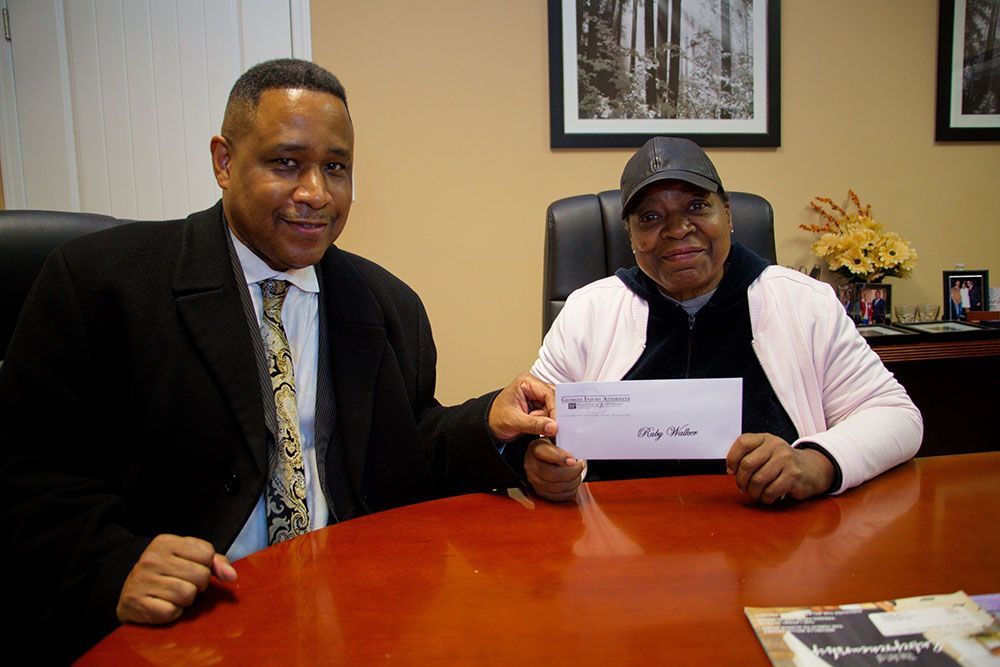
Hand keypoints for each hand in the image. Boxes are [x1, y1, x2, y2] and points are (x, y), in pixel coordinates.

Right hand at [116, 534, 237, 624]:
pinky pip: (172, 612)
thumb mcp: (188, 557)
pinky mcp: (137, 603)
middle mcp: (151, 559)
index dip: (206, 565)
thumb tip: (231, 576)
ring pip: (188, 594)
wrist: (127, 589)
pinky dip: (173, 612)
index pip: (206, 553)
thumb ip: (215, 562)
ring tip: (174, 594)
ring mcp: (142, 581)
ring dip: (186, 599)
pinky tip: (164, 605)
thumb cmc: (166, 572)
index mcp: (165, 542)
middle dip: (198, 584)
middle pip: (200, 575)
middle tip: (184, 583)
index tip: (192, 568)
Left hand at [488, 373, 557, 441]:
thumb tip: (553, 427)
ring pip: (554, 408)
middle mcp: (534, 386)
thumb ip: (535, 424)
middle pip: (554, 399)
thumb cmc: (496, 418)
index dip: (555, 408)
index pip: (548, 393)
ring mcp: (538, 396)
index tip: (557, 424)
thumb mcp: (514, 422)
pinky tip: (541, 428)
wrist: (490, 425)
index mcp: (526, 382)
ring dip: (548, 421)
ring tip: (532, 426)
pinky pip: (551, 415)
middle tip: (550, 428)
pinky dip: (548, 423)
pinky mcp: (540, 406)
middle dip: (551, 415)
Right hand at [525, 438, 584, 501]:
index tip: (573, 460)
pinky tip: (572, 482)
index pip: (547, 454)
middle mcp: (531, 465)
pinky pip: (557, 496)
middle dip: (571, 472)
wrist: (541, 457)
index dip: (561, 458)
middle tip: (579, 466)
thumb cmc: (551, 447)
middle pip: (552, 474)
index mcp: (536, 448)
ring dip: (572, 482)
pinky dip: (569, 491)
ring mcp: (533, 480)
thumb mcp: (554, 437)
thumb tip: (572, 435)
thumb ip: (562, 436)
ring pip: (556, 488)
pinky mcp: (539, 491)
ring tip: (577, 474)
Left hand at [725, 433, 834, 503]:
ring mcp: (786, 459)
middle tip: (743, 487)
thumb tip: (730, 470)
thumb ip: (748, 455)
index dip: (732, 459)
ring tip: (756, 493)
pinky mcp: (793, 475)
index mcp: (766, 438)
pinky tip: (768, 497)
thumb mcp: (766, 452)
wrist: (812, 469)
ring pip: (758, 480)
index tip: (731, 471)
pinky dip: (766, 498)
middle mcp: (776, 446)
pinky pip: (771, 491)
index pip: (742, 443)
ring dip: (753, 492)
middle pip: (747, 464)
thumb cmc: (782, 464)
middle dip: (741, 481)